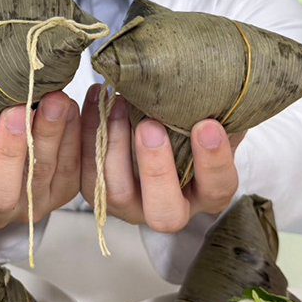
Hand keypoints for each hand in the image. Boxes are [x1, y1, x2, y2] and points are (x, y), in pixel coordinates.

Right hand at [0, 78, 81, 229]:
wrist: (13, 134)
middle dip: (9, 153)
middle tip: (17, 112)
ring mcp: (28, 206)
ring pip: (40, 178)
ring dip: (48, 137)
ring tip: (53, 101)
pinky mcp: (60, 194)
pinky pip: (69, 170)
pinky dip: (72, 137)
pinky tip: (70, 108)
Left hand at [80, 84, 241, 232]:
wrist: (160, 124)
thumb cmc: (192, 121)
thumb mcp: (210, 117)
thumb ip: (215, 111)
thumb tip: (216, 88)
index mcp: (207, 193)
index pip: (217, 187)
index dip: (213, 161)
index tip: (207, 125)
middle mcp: (170, 208)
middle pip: (164, 212)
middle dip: (156, 170)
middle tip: (151, 126)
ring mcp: (131, 206)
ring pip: (116, 193)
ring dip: (114, 146)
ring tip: (116, 103)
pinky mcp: (98, 192)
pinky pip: (86, 173)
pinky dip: (85, 134)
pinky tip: (91, 99)